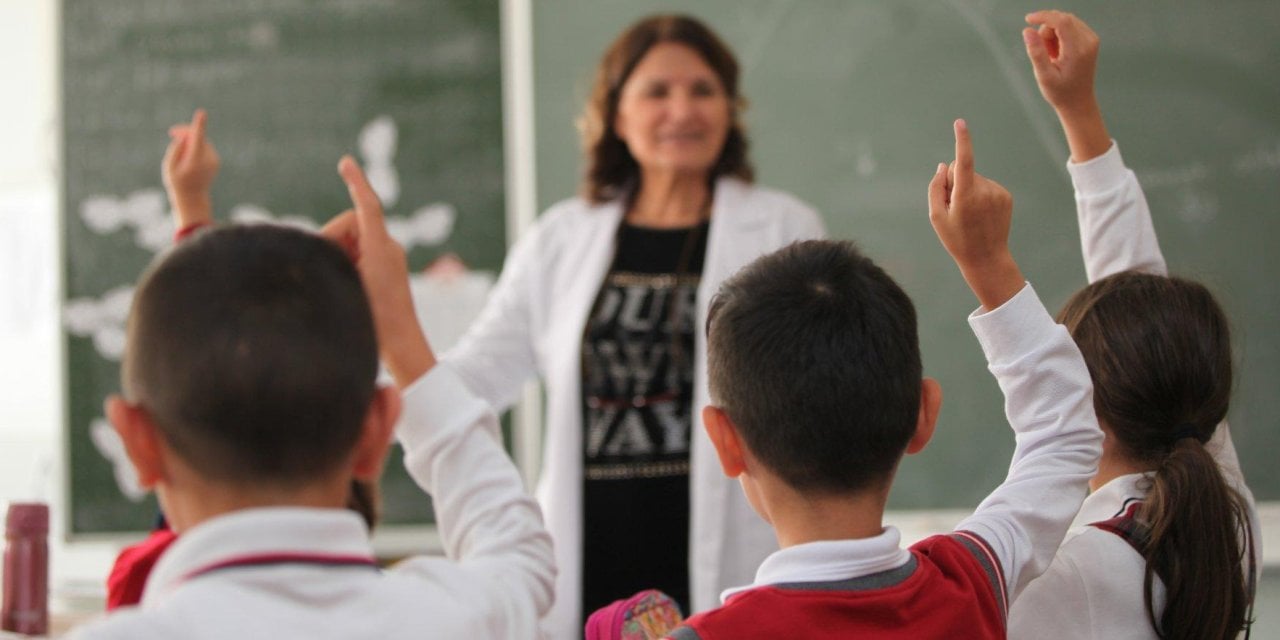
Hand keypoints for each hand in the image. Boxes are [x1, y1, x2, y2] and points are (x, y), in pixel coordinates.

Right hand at [162, 109, 218, 227]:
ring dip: (190, 140)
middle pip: (198, 137)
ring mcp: (214, 160)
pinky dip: (196, 146)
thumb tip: (184, 137)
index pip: (197, 139)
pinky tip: (188, 157)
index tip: (202, 113)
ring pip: (201, 141)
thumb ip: (175, 150)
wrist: (193, 197)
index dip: (198, 125)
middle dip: (185, 132)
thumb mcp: (169, 167)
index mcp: (195, 161)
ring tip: (180, 152)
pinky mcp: (216, 160)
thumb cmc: (177, 182)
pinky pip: (204, 147)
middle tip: (172, 132)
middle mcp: (208, 159)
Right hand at [322, 156, 435, 386]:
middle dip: (333, 241)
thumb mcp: (349, 290)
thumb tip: (324, 252)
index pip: (367, 207)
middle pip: (348, 224)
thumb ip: (335, 263)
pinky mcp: (384, 270)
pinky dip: (346, 262)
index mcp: (381, 248)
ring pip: (349, 240)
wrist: (402, 346)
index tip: (345, 163)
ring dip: (338, 255)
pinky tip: (345, 284)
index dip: (357, 184)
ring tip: (344, 285)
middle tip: (333, 272)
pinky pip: (357, 253)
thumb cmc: (377, 323)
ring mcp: (387, 258)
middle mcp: (387, 248)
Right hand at [928, 119, 1024, 309]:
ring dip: (968, 191)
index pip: (963, 161)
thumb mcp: (936, 217)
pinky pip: (986, 186)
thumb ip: (936, 188)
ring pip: (974, 178)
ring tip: (970, 216)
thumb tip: (943, 166)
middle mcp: (984, 190)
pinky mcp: (1005, 196)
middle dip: (955, 183)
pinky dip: (980, 195)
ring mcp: (997, 192)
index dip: (961, 140)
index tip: (960, 123)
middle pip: (962, 171)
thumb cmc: (956, 239)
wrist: (987, 258)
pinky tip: (981, 215)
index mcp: (965, 196)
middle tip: (955, 209)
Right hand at [1024, 10, 1111, 160]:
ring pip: (1065, 21)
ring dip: (1052, 33)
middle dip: (1046, 30)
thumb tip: (1027, 30)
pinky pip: (1070, 26)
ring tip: (1052, 56)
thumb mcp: (1043, 75)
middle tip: (1045, 53)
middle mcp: (1088, 41)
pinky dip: (1059, 34)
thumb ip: (1036, 52)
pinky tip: (1058, 52)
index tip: (1028, 20)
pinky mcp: (1090, 39)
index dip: (1044, 16)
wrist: (1078, 102)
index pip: (1062, 21)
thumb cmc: (1059, 92)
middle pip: (1062, 19)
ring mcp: (1091, 39)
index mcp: (1078, 50)